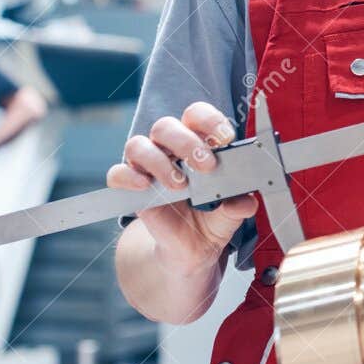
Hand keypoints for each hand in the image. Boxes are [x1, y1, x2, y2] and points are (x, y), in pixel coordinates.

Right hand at [106, 102, 256, 276]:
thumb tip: (245, 202)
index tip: (226, 138)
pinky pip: (117, 174)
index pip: (196, 116)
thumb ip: (239, 205)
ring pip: (138, 145)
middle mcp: (169, 149)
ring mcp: (146, 166)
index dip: (209, 121)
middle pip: (165, 126)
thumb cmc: (212, 218)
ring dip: (159, 162)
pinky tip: (147, 186)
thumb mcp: (231, 214)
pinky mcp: (130, 187)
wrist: (191, 247)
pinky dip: (129, 177)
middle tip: (206, 165)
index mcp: (197, 143)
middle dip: (187, 142)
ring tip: (180, 184)